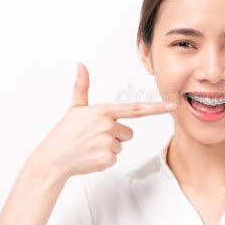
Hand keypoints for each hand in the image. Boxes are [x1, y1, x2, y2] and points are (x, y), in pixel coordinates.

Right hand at [28, 63, 176, 178]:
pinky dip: (104, 160)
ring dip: (109, 148)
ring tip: (91, 147)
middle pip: (128, 132)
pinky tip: (90, 157)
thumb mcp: (75, 107)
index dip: (156, 108)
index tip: (171, 105)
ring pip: (121, 145)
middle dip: (115, 136)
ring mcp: (108, 142)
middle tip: (95, 137)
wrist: (52, 158)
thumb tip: (80, 64)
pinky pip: (115, 158)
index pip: (135, 109)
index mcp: (103, 111)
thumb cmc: (65, 132)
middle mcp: (108, 125)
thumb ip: (82, 86)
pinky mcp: (107, 158)